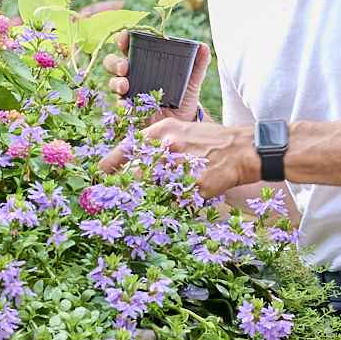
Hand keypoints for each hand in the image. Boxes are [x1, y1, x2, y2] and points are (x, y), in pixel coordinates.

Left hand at [98, 117, 255, 198]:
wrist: (241, 150)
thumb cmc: (208, 140)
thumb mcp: (180, 129)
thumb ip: (155, 141)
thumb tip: (129, 160)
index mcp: (162, 131)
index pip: (126, 149)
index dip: (109, 165)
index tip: (99, 175)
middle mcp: (168, 147)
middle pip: (134, 175)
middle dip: (122, 189)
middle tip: (112, 199)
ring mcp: (181, 168)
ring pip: (151, 192)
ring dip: (144, 201)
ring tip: (140, 207)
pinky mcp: (194, 187)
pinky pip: (173, 203)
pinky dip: (168, 208)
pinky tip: (167, 210)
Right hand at [103, 31, 211, 122]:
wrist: (185, 122)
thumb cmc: (185, 95)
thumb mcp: (193, 79)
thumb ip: (198, 63)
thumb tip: (203, 47)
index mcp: (145, 60)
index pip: (128, 45)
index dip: (122, 39)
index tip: (124, 38)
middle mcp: (132, 73)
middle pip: (113, 62)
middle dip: (115, 62)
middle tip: (124, 67)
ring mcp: (128, 91)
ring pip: (112, 82)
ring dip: (115, 82)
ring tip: (124, 86)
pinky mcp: (128, 109)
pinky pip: (119, 104)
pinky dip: (121, 103)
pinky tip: (128, 104)